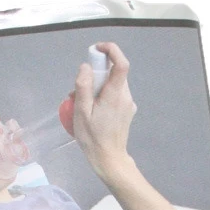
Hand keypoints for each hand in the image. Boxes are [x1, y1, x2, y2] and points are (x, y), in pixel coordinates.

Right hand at [72, 42, 137, 182]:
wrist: (110, 160)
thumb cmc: (93, 139)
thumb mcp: (81, 112)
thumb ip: (83, 87)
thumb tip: (86, 66)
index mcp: (114, 94)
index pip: (121, 63)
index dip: (111, 50)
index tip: (97, 49)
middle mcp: (125, 96)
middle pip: (114, 73)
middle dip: (97, 74)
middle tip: (80, 89)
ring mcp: (128, 104)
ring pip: (114, 84)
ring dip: (99, 87)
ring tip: (84, 104)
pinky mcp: (128, 111)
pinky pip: (115, 95)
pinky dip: (104, 96)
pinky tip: (94, 111)